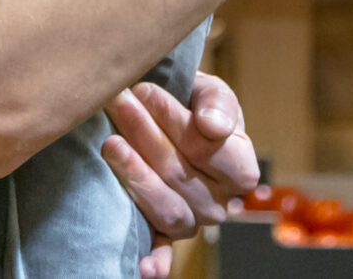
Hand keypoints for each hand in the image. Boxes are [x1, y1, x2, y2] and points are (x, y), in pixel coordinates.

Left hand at [102, 73, 261, 277]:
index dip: (175, 121)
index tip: (145, 91)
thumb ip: (217, 102)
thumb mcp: (211, 92)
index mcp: (241, 168)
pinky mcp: (165, 236)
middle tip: (117, 102)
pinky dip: (156, 262)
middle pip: (181, 175)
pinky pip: (163, 251)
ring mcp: (192, 222)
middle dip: (145, 136)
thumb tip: (212, 126)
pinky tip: (143, 268)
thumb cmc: (194, 107)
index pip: (208, 149)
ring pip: (167, 209)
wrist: (171, 122)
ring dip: (136, 176)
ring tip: (110, 144)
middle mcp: (220, 203)